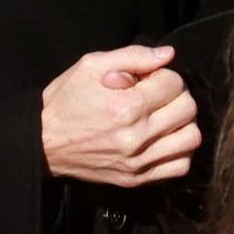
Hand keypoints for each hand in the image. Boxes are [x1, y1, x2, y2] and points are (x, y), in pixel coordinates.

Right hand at [42, 45, 200, 187]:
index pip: (174, 83)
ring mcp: (138, 161)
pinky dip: (179, 151)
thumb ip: (133, 56)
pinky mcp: (136, 178)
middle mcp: (137, 136)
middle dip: (177, 95)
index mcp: (127, 106)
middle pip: (188, 109)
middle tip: (159, 95)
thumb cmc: (65, 100)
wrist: (43, 142)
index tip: (149, 79)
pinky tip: (163, 140)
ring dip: (183, 123)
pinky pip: (180, 166)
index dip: (164, 75)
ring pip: (191, 139)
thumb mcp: (91, 66)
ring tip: (165, 117)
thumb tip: (168, 54)